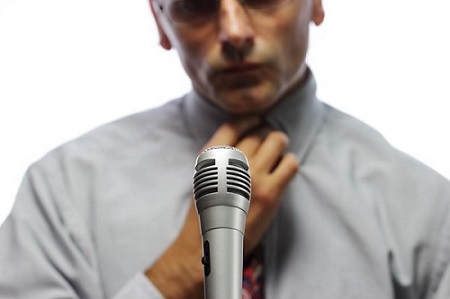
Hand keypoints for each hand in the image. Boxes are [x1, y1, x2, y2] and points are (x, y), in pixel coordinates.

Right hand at [145, 118, 298, 297]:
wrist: (212, 243)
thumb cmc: (207, 211)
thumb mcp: (203, 177)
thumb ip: (219, 156)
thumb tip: (247, 137)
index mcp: (210, 157)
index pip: (233, 125)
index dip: (249, 119)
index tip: (257, 119)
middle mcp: (231, 163)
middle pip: (258, 132)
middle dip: (266, 133)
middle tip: (270, 140)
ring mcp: (251, 176)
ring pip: (277, 141)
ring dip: (280, 144)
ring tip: (279, 152)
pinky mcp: (269, 192)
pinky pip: (290, 163)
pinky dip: (290, 162)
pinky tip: (284, 169)